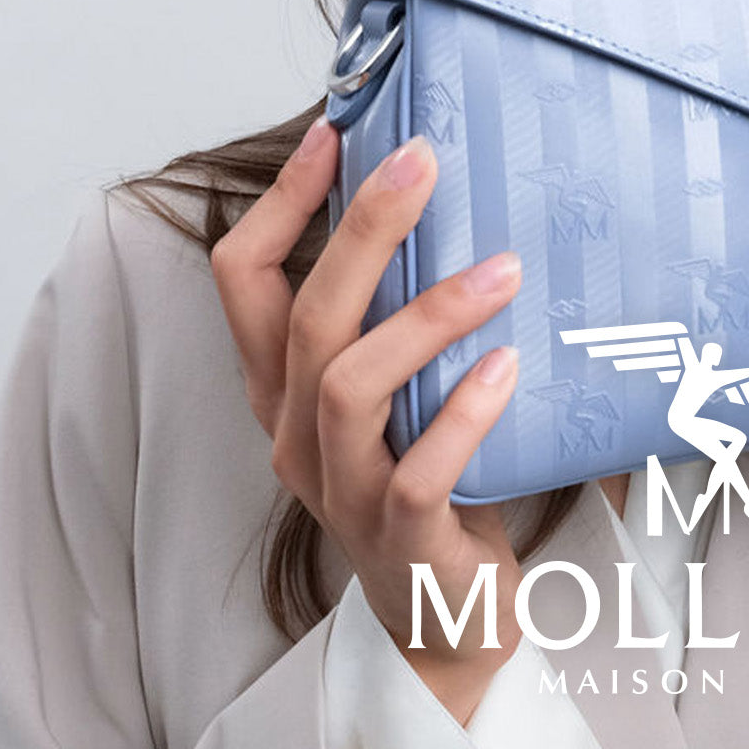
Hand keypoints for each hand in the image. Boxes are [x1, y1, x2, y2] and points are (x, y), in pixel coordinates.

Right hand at [209, 117, 524, 724]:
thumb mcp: (400, 391)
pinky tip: (505, 369)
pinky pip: (417, 471)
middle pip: (306, 316)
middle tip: (423, 161)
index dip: (280, 203)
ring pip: (349, 386)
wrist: (444, 614)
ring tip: (504, 270)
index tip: (336, 133)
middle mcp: (294, 433)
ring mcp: (340, 489)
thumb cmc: (429, 478)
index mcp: (283, 389)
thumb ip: (403, 319)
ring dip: (427, 317)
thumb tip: (463, 207)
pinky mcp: (397, 537)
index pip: (243, 280)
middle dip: (360, 229)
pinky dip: (461, 414)